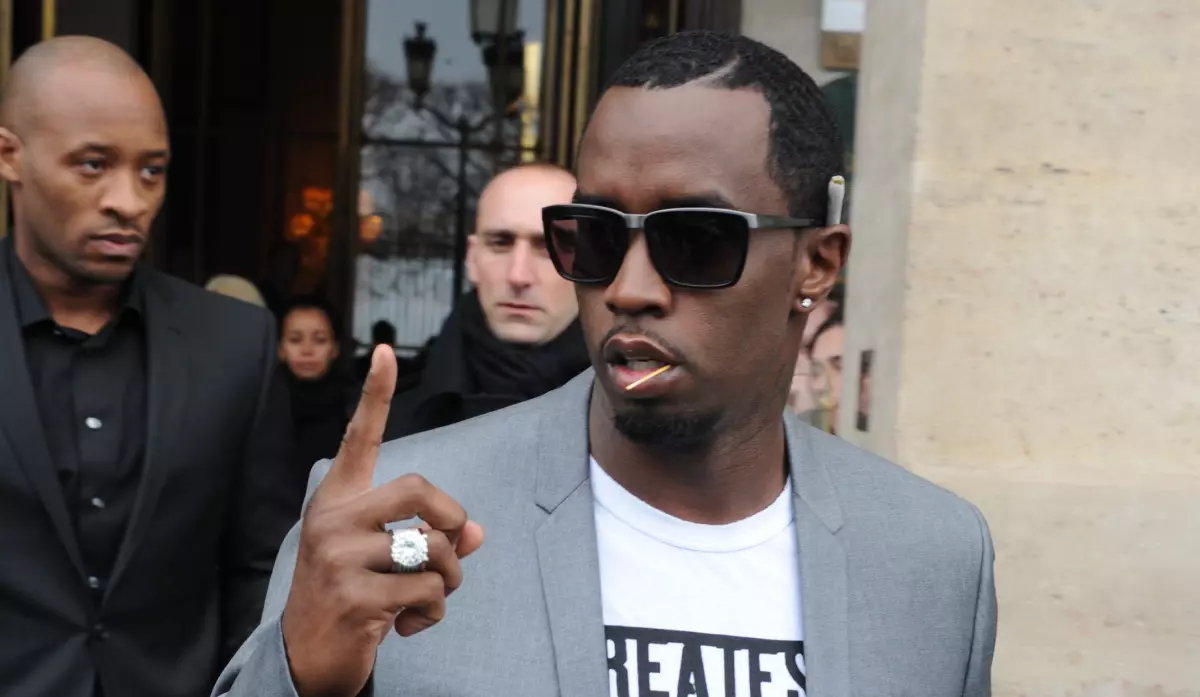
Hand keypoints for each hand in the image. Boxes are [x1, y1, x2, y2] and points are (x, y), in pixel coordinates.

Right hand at [280, 345, 484, 696]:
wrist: (306, 655)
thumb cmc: (349, 594)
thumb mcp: (382, 558)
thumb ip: (426, 535)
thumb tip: (477, 533)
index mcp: (336, 500)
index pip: (359, 439)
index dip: (375, 395)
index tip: (386, 352)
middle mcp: (332, 519)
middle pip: (418, 489)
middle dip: (452, 520)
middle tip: (451, 548)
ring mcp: (339, 557)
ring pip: (433, 548)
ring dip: (449, 578)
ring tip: (428, 596)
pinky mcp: (354, 597)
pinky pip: (428, 592)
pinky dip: (434, 613)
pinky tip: (407, 624)